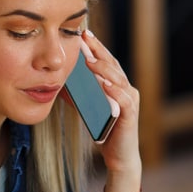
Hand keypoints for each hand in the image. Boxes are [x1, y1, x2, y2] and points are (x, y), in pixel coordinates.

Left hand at [79, 30, 141, 179]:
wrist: (118, 157)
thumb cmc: (105, 131)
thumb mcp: (88, 109)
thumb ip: (79, 96)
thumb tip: (62, 83)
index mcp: (117, 86)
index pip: (106, 61)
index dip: (96, 47)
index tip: (83, 34)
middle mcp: (127, 89)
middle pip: (112, 65)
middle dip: (99, 51)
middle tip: (86, 38)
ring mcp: (131, 101)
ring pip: (118, 79)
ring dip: (104, 69)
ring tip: (90, 61)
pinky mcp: (131, 115)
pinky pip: (123, 99)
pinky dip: (114, 90)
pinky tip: (104, 84)